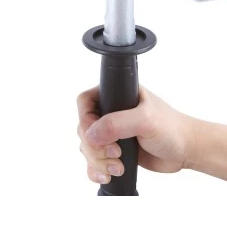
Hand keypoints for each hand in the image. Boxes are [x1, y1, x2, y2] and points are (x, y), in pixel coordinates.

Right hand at [77, 86, 194, 184]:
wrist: (186, 150)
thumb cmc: (172, 128)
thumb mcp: (145, 120)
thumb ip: (117, 124)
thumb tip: (91, 135)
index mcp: (114, 95)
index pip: (84, 102)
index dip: (85, 118)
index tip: (94, 133)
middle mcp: (109, 112)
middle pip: (83, 128)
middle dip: (94, 146)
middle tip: (115, 153)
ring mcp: (110, 133)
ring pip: (86, 147)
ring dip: (98, 160)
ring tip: (118, 167)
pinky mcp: (112, 151)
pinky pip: (93, 161)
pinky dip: (96, 170)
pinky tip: (108, 175)